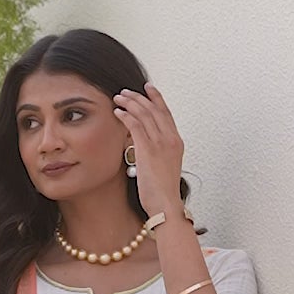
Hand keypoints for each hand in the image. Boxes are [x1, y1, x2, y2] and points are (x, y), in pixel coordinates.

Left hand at [113, 82, 184, 218]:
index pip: (166, 113)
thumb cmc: (163, 192)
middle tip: (126, 91)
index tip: (148, 88)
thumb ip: (157, 153)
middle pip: (154, 109)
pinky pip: (135, 126)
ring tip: (118, 97)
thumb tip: (143, 147)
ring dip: (130, 103)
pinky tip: (117, 112)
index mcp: (176, 142)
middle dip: (139, 97)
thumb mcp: (164, 167)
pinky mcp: (147, 150)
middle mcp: (170, 139)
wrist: (165, 204)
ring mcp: (160, 143)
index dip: (156, 98)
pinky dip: (126, 116)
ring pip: (144, 114)